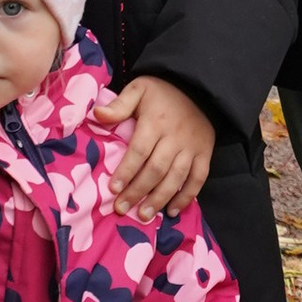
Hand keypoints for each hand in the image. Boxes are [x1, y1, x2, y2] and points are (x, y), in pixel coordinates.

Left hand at [93, 74, 214, 217]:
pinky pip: (198, 179)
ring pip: (176, 178)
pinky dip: (187, 197)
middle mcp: (175, 137)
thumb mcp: (139, 89)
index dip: (126, 171)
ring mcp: (192, 147)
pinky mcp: (205, 153)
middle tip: (122, 208)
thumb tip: (97, 115)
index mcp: (156, 121)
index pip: (139, 150)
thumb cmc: (163, 91)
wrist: (198, 86)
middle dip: (138, 191)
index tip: (113, 188)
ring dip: (159, 199)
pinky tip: (173, 211)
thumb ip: (119, 104)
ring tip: (144, 215)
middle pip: (156, 169)